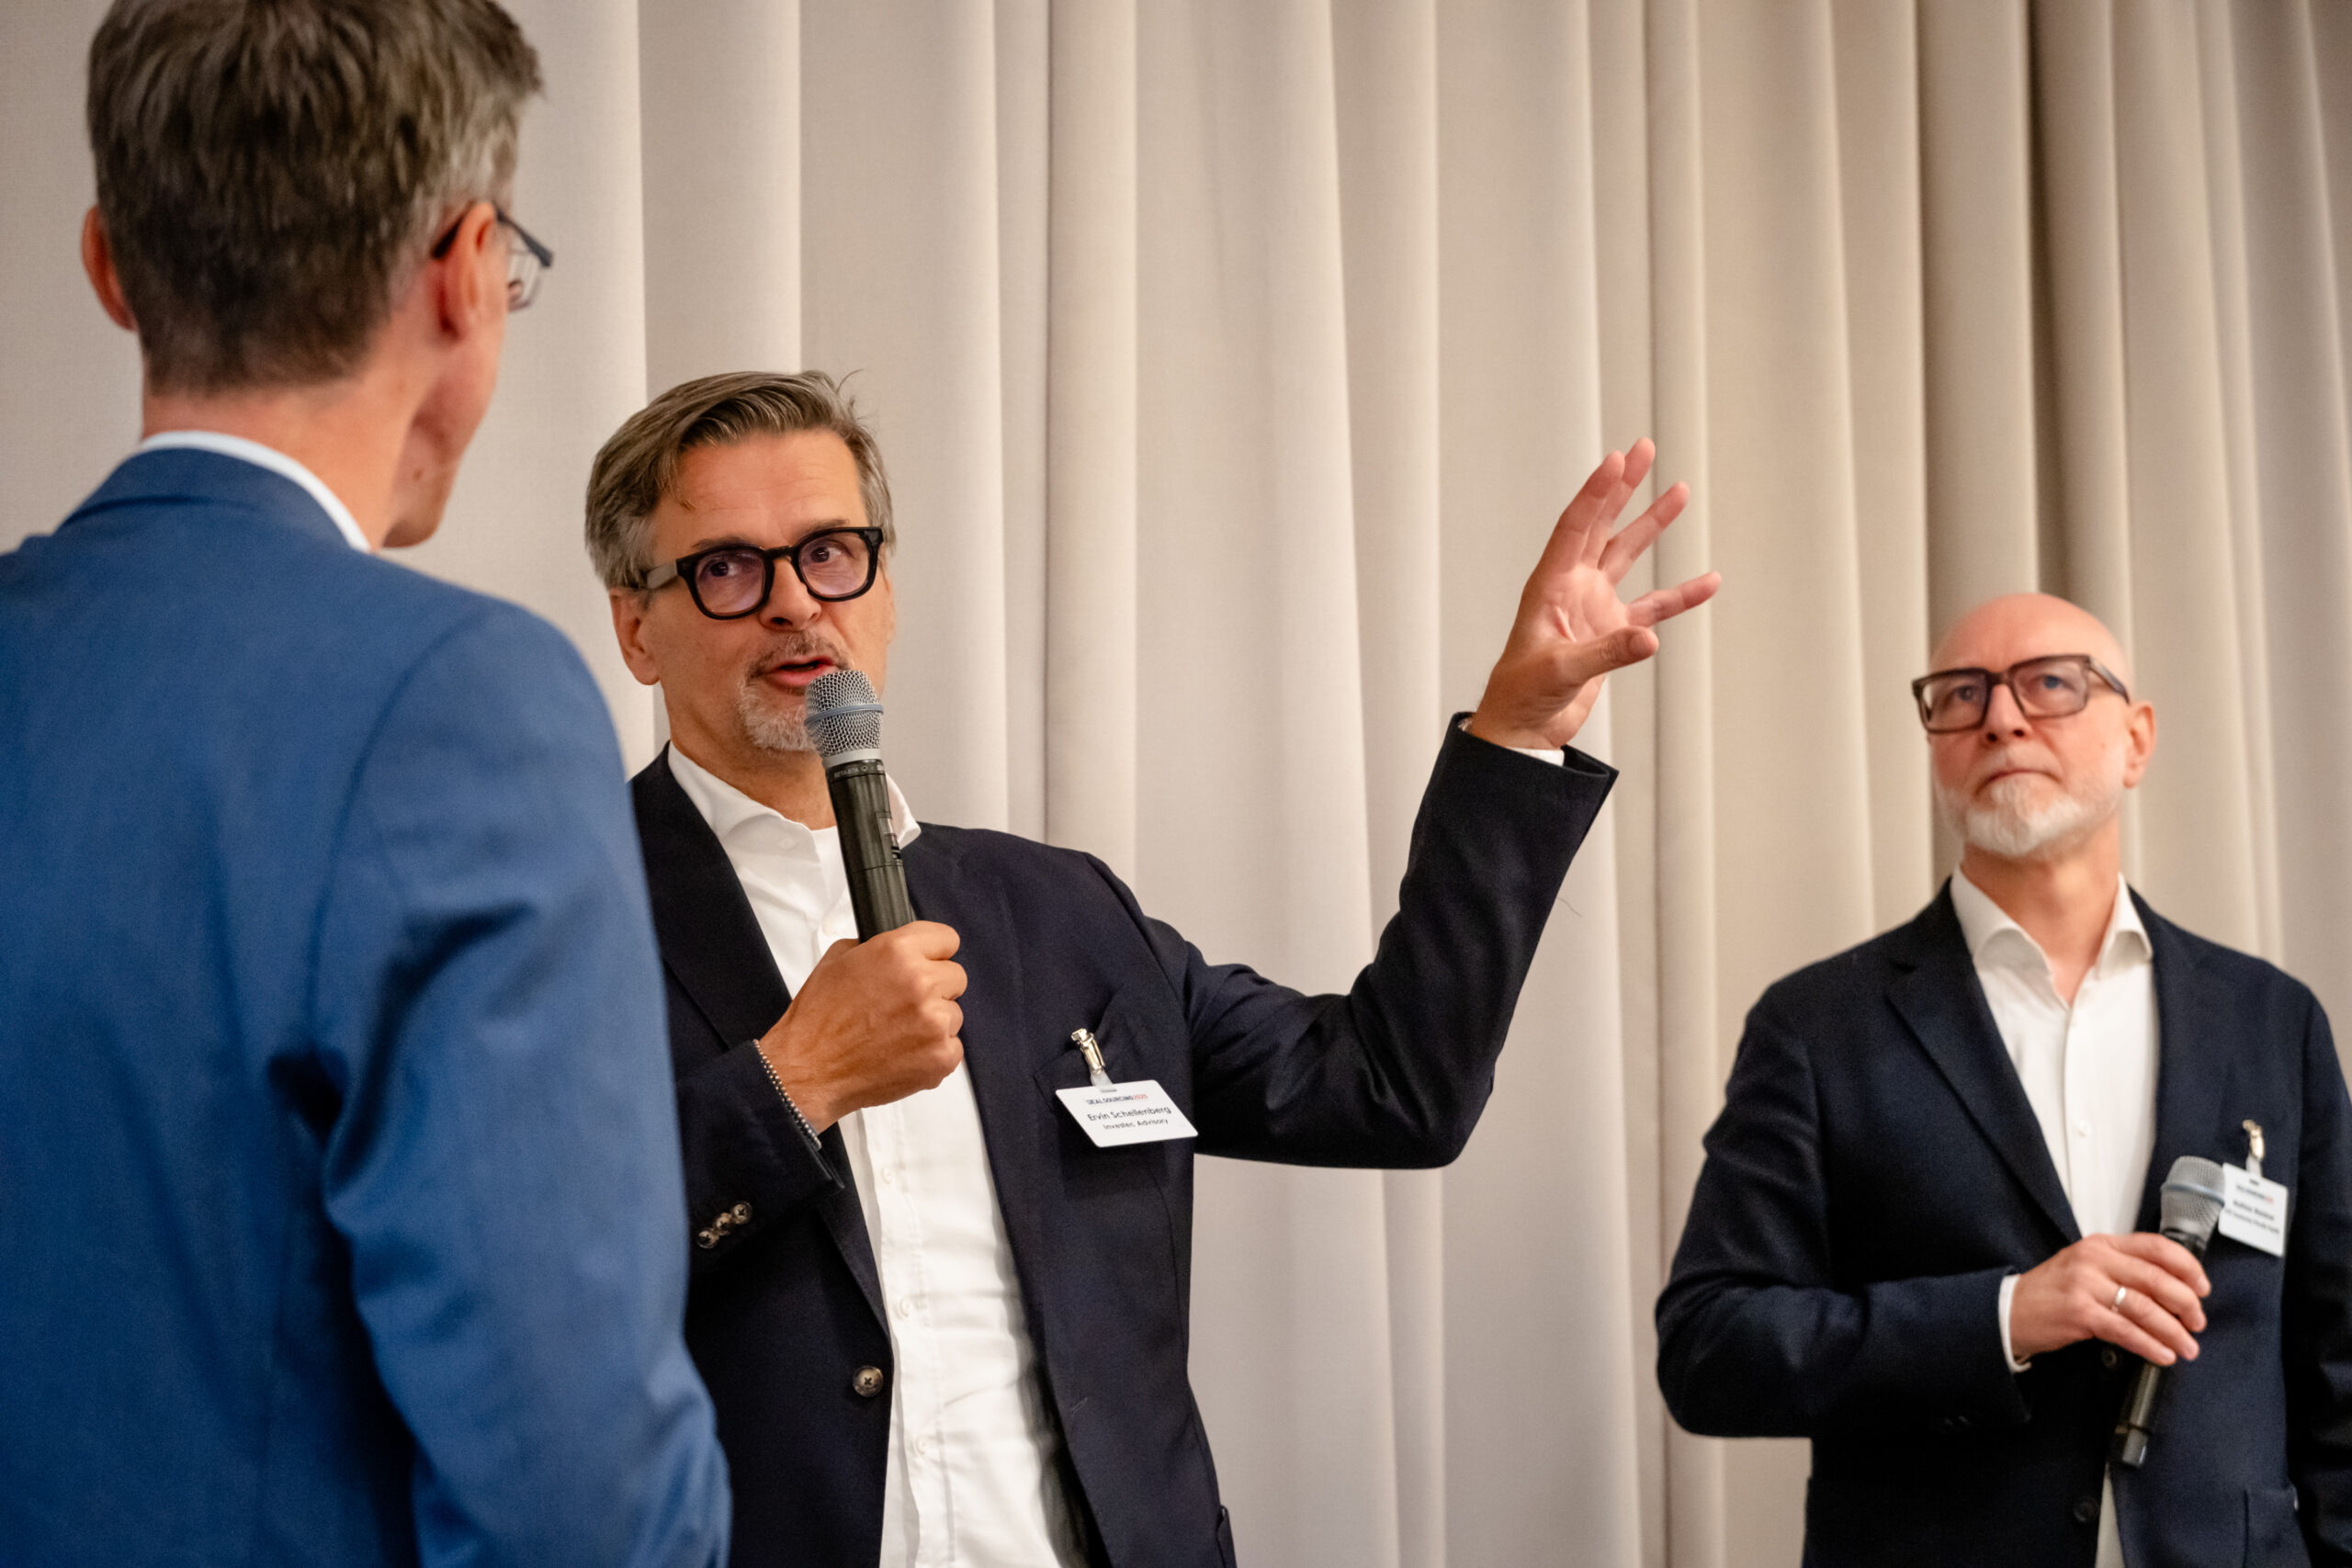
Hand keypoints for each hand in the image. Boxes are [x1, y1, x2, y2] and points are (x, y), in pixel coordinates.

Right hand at [757, 921, 965, 1130]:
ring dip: (933, 1022)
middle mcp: (921, 983)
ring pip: (954, 1014)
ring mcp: (935, 1022)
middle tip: (905, 1004)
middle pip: (955, 977)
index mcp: (897, 952)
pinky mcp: (941, 1057)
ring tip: (897, 1033)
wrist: (809, 1071)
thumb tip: (897, 948)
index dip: (933, 951)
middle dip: (935, 988)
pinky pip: (953, 1047)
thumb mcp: (838, 960)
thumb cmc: (818, 1021)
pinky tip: (904, 1053)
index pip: (947, 938)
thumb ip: (876, 946)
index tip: (927, 962)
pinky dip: (933, 1052)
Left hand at [1468, 438, 1719, 749]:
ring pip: (1627, 555)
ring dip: (1651, 524)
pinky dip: (1680, 595)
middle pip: (1601, 524)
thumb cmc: (1522, 694)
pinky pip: (1653, 607)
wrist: (1523, 727)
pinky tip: (1706, 582)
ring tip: (1679, 492)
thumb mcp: (1561, 671)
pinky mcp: (1612, 632)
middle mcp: (1573, 587)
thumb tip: (1649, 640)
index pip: (1576, 526)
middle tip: (1644, 449)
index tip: (1618, 459)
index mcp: (1550, 585)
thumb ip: (1606, 653)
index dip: (1597, 492)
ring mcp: (1594, 607)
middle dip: (1623, 487)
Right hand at [2007, 1232, 2210, 1365]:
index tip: (2202, 1287)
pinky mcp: (2079, 1313)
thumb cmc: (2051, 1292)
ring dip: (2174, 1332)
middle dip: (2186, 1305)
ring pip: (2146, 1308)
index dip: (2187, 1267)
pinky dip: (2151, 1345)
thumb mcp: (2086, 1267)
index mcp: (2101, 1244)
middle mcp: (2094, 1259)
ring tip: (2186, 1347)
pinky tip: (2162, 1354)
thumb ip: (2123, 1268)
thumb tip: (2173, 1288)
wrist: (2010, 1310)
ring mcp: (2085, 1285)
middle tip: (2197, 1322)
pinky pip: (2127, 1331)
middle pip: (2157, 1279)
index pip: (2156, 1246)